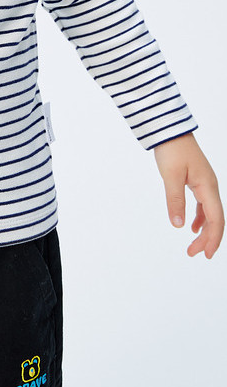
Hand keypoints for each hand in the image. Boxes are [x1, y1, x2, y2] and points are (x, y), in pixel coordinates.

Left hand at [153, 133, 223, 257]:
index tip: (206, 254)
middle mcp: (210, 187)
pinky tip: (191, 227)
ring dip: (203, 231)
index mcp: (208, 187)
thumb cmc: (172, 150)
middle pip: (215, 219)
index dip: (213, 239)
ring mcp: (205, 184)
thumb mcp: (171, 177)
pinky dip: (199, 218)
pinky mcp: (198, 182)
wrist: (170, 131)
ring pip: (210, 213)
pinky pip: (203, 205)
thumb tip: (178, 225)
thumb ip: (175, 201)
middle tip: (193, 254)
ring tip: (193, 246)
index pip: (216, 219)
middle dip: (207, 239)